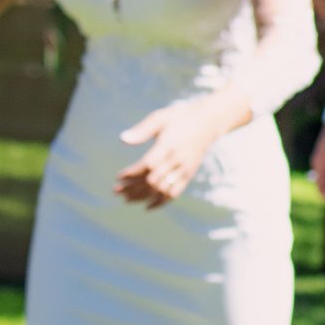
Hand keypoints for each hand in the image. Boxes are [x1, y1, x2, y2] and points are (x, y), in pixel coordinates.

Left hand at [115, 94, 242, 209]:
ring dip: (143, 197)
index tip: (118, 177)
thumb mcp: (160, 118)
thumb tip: (123, 139)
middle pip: (153, 180)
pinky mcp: (189, 174)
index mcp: (169, 145)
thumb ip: (142, 130)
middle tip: (116, 191)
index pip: (148, 164)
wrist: (208, 121)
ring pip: (163, 189)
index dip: (132, 173)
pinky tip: (147, 207)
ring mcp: (185, 169)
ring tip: (126, 199)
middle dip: (133, 188)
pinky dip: (160, 202)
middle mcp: (178, 159)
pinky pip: (175, 193)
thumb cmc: (180, 117)